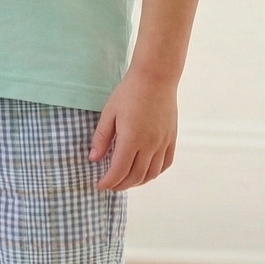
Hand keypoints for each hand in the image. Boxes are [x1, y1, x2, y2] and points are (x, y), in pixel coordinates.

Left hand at [90, 68, 177, 190]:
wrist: (156, 78)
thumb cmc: (129, 92)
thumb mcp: (109, 113)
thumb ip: (102, 138)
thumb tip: (93, 159)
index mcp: (132, 139)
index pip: (119, 170)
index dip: (109, 182)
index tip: (100, 185)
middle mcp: (150, 145)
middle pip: (135, 176)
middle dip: (121, 185)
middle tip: (110, 185)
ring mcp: (163, 143)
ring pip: (151, 174)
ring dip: (137, 182)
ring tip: (125, 181)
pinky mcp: (171, 139)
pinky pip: (165, 164)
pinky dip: (154, 173)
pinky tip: (145, 172)